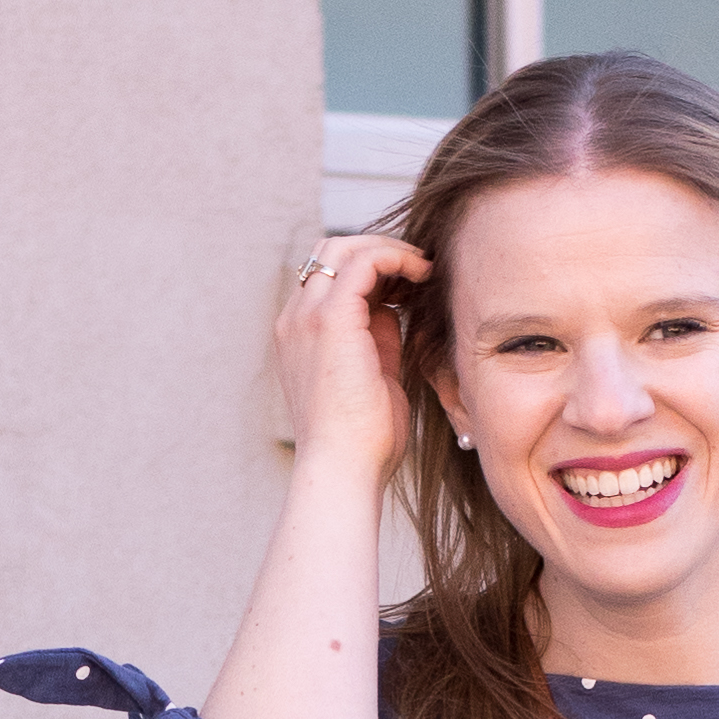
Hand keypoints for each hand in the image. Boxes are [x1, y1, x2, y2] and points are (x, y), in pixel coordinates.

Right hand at [272, 230, 427, 489]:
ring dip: (388, 250)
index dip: (371, 271)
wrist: (344, 470)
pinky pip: (364, 262)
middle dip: (377, 250)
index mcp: (300, 336)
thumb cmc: (363, 442)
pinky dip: (396, 258)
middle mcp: (295, 320)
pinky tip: (422, 273)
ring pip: (342, 247)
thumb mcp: (373, 377)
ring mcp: (306, 317)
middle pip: (330, 252)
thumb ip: (378, 339)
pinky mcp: (330, 320)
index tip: (409, 285)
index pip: (329, 278)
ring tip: (423, 269)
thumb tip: (394, 309)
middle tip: (418, 269)